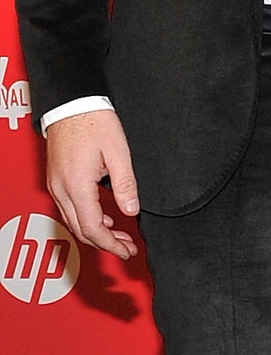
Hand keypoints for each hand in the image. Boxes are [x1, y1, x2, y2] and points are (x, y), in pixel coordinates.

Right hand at [46, 110, 139, 259]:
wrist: (72, 104)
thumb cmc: (94, 122)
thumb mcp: (118, 153)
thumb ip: (125, 184)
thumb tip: (131, 210)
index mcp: (76, 185)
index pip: (92, 229)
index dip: (111, 244)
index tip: (127, 250)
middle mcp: (61, 188)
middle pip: (81, 230)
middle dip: (105, 243)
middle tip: (127, 246)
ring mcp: (56, 185)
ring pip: (73, 221)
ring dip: (96, 233)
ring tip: (120, 235)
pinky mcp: (57, 179)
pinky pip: (69, 208)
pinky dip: (87, 219)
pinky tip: (104, 217)